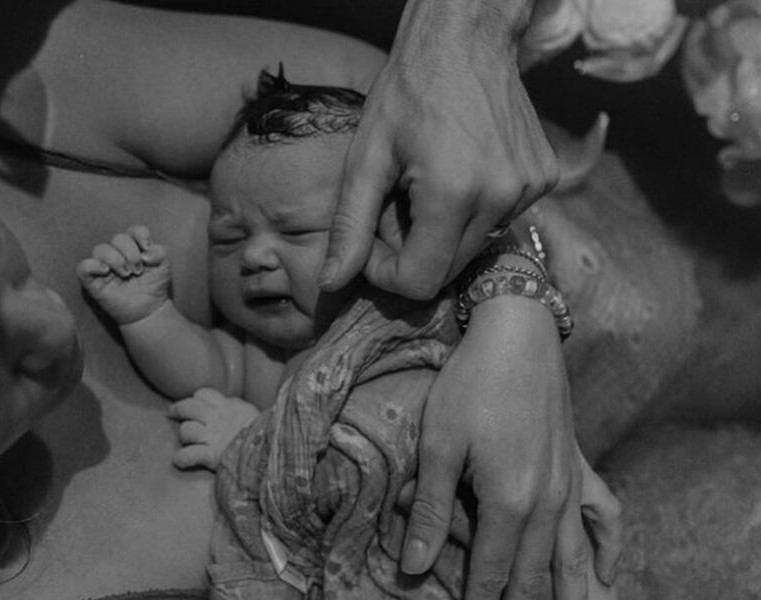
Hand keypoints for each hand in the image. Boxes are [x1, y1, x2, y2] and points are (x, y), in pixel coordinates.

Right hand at [77, 225, 169, 323]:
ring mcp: (104, 266)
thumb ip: (159, 253)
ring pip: (100, 249)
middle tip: (138, 270)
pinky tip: (106, 271)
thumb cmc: (154, 287)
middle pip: (118, 238)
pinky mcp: (93, 281)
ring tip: (127, 274)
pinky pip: (83, 267)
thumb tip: (145, 252)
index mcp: (134, 247)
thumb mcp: (163, 267)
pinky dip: (93, 265)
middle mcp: (117, 254)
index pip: (133, 231)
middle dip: (131, 253)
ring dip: (116, 259)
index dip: (140, 235)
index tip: (147, 248)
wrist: (148, 310)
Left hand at [166, 388, 259, 469]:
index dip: (197, 399)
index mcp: (228, 407)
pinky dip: (182, 459)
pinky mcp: (212, 456)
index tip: (195, 404)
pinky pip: (188, 455)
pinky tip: (179, 460)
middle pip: (188, 407)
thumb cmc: (265, 432)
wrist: (272, 450)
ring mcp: (213, 438)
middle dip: (178, 409)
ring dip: (185, 435)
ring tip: (190, 441)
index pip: (203, 394)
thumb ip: (237, 409)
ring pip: (186, 430)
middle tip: (172, 412)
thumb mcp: (251, 413)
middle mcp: (217, 420)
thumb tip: (230, 406)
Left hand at [318, 0, 558, 299]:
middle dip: (413, 251)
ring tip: (425, 186)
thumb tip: (333, 283)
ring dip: (442, 233)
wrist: (466, 38)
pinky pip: (499, 221)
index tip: (372, 241)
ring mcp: (530, 189)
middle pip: (448, 269)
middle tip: (395, 207)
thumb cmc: (407, 92)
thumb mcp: (366, 159)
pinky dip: (473, 211)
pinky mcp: (544, 179)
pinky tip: (459, 173)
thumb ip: (350, 226)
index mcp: (453, 195)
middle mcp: (501, 198)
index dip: (387, 273)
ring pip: (474, 248)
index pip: (420, 281)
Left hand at [400, 297, 620, 599]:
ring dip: (567, 598)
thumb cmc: (470, 384)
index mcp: (509, 500)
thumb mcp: (438, 444)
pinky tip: (607, 575)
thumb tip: (415, 565)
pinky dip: (607, 550)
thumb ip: (434, 511)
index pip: (493, 573)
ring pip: (572, 558)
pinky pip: (603, 516)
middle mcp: (548, 501)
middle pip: (534, 574)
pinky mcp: (579, 464)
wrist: (517, 333)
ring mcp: (570, 484)